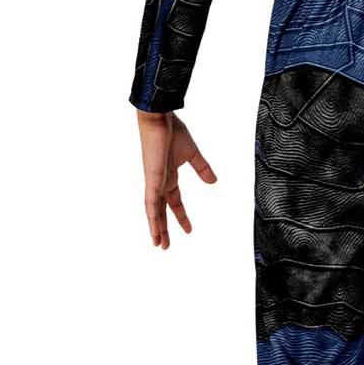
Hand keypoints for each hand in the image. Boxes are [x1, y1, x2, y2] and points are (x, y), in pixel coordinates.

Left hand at [136, 111, 216, 248]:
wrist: (159, 118)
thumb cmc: (172, 131)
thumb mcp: (192, 153)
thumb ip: (202, 168)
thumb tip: (213, 182)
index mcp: (168, 176)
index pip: (174, 201)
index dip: (180, 215)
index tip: (188, 230)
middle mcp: (159, 182)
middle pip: (160, 210)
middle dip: (163, 228)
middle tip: (165, 246)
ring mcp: (154, 182)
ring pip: (153, 211)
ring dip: (156, 228)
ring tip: (159, 245)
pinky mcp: (152, 179)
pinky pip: (151, 202)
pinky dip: (152, 217)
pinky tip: (154, 229)